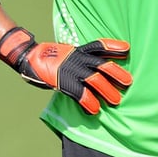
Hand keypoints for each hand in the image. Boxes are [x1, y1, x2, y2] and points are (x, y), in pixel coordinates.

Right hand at [0, 27, 132, 114]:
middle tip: (128, 82)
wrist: (29, 58)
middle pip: (102, 64)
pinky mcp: (64, 81)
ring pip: (94, 79)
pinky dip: (88, 102)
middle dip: (116, 73)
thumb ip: (79, 60)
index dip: (113, 47)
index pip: (98, 46)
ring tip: (116, 101)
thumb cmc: (48, 58)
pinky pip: (80, 93)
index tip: (127, 49)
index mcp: (78, 51)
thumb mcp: (67, 54)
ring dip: (107, 90)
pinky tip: (94, 110)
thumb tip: (93, 70)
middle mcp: (78, 59)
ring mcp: (71, 69)